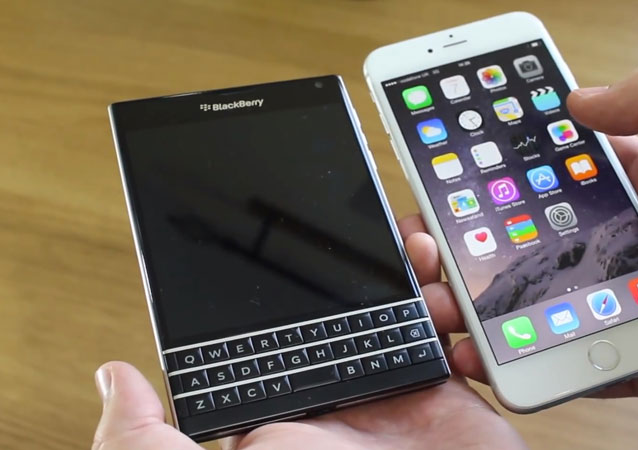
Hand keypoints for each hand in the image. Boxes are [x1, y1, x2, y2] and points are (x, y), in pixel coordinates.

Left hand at [92, 216, 525, 449]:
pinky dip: (464, 317)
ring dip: (420, 276)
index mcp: (289, 403)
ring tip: (423, 254)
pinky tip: (455, 303)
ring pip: (409, 312)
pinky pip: (459, 344)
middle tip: (388, 231)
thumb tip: (116, 378)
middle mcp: (342, 394)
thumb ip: (152, 436)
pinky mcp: (448, 403)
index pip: (291, 321)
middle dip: (376, 262)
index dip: (307, 276)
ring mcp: (397, 397)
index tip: (317, 234)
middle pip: (358, 305)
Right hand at [450, 59, 637, 433]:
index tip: (447, 169)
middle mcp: (627, 243)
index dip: (500, 170)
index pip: (552, 172)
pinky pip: (570, 359)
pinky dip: (525, 362)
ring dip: (483, 305)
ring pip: (538, 303)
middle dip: (472, 242)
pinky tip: (485, 356)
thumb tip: (581, 97)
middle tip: (430, 242)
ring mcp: (628, 301)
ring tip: (441, 303)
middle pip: (530, 241)